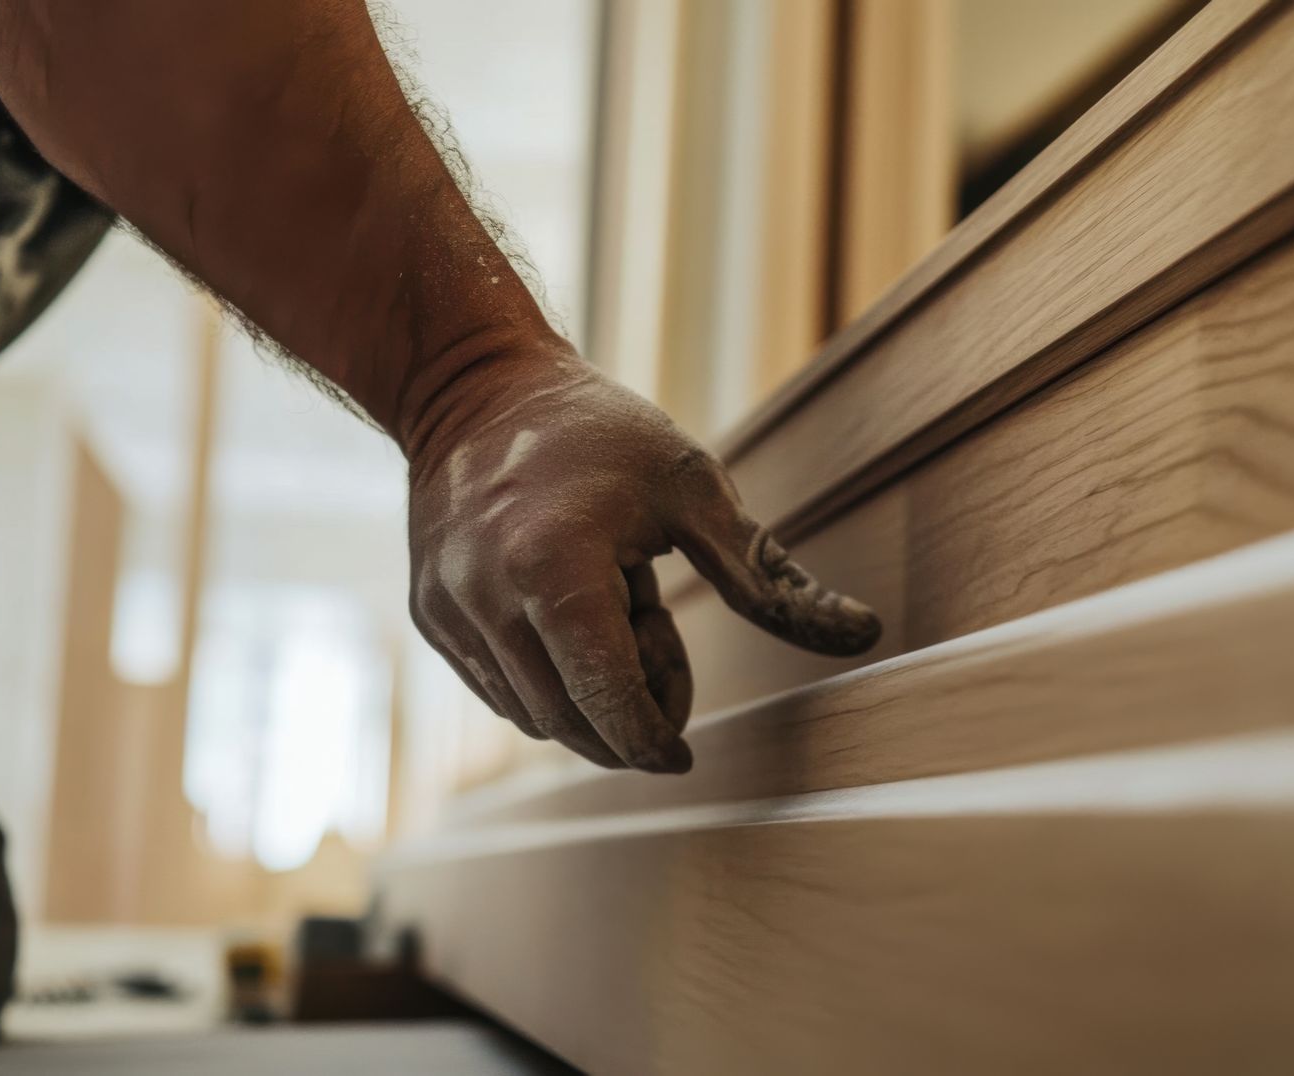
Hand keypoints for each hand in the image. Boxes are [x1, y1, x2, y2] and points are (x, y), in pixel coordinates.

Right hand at [406, 339, 881, 772]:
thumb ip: (768, 576)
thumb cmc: (600, 434)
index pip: (606, 698)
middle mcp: (485, 598)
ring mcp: (447, 611)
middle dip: (627, 713)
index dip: (651, 739)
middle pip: (570, 720)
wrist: (476, 385)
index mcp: (552, 566)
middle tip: (661, 641)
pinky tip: (569, 615)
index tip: (684, 754)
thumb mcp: (694, 491)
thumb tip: (864, 632)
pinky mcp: (429, 616)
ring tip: (614, 608)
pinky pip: (497, 690)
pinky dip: (546, 680)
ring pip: (531, 714)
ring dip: (587, 696)